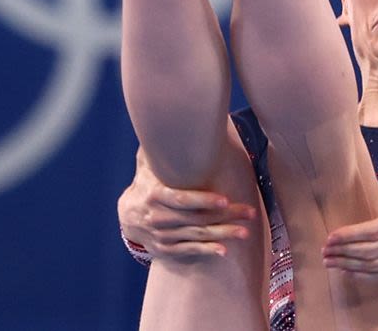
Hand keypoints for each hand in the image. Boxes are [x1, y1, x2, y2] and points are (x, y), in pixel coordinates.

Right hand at [119, 148, 257, 259]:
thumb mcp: (146, 169)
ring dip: (223, 234)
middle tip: (249, 213)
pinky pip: (189, 250)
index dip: (203, 200)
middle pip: (197, 218)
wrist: (127, 218)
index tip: (224, 200)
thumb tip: (161, 127)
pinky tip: (224, 250)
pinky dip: (207, 250)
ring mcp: (162, 236)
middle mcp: (158, 217)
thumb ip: (155, 152)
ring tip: (244, 231)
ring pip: (197, 235)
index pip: (182, 199)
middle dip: (226, 216)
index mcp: (155, 195)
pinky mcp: (166, 249)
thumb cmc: (146, 187)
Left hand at [321, 124, 377, 280]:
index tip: (330, 236)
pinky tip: (350, 272)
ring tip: (330, 262)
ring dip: (350, 266)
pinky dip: (367, 277)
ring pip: (377, 268)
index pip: (374, 230)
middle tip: (323, 251)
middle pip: (371, 252)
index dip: (350, 236)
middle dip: (344, 253)